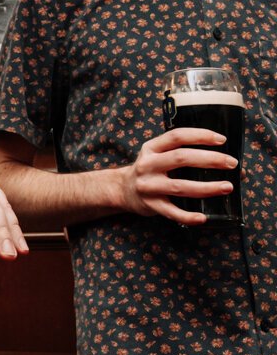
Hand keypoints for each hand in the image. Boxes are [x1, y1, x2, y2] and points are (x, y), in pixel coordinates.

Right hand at [115, 127, 235, 224]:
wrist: (122, 189)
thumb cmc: (150, 170)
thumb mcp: (157, 155)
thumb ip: (182, 153)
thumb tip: (227, 162)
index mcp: (151, 148)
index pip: (177, 136)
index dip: (200, 136)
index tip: (221, 140)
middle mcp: (147, 165)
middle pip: (181, 158)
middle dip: (210, 159)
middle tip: (231, 163)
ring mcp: (148, 186)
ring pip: (180, 187)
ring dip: (207, 187)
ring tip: (227, 187)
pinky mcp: (151, 205)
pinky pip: (172, 212)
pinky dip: (188, 216)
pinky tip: (202, 218)